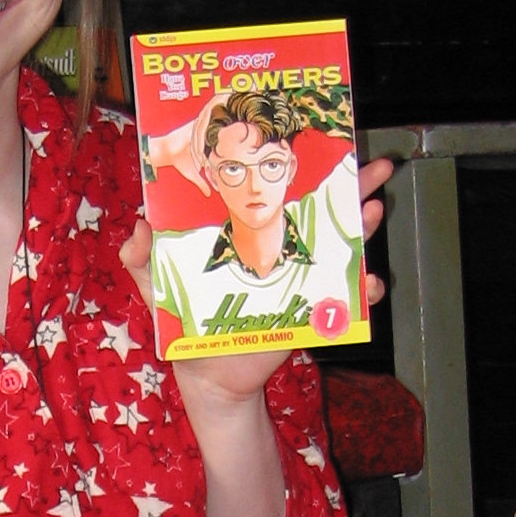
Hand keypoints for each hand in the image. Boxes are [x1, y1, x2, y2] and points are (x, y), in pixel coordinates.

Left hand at [119, 154, 392, 414]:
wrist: (207, 375)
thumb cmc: (183, 323)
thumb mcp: (155, 285)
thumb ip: (140, 257)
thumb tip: (139, 225)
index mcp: (247, 231)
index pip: (276, 190)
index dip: (298, 165)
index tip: (319, 141)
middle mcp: (281, 247)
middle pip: (323, 208)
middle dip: (355, 184)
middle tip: (376, 166)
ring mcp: (300, 278)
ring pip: (343, 245)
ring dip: (365, 227)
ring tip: (374, 209)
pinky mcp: (311, 313)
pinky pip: (346, 301)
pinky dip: (364, 293)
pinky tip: (372, 284)